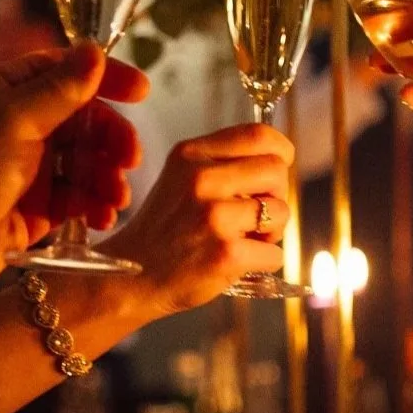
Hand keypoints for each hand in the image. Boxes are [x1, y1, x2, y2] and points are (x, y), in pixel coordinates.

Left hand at [0, 44, 147, 296]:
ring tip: (115, 198)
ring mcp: (28, 167)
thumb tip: (93, 51)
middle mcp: (18, 125)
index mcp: (5, 91)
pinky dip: (95, 205)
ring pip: (86, 161)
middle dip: (112, 138)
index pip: (66, 71)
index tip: (141, 92)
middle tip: (130, 159)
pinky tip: (103, 216)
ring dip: (107, 176)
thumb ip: (60, 88)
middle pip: (84, 120)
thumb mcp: (14, 120)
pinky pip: (78, 198)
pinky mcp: (36, 208)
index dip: (106, 79)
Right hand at [101, 124, 293, 315]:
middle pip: (276, 170)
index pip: (258, 135)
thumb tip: (277, 160)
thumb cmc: (164, 231)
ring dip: (272, 231)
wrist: (131, 278)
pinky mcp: (226, 254)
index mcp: (191, 155)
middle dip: (277, 194)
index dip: (280, 152)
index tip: (279, 166)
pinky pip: (275, 253)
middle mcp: (202, 179)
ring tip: (245, 239)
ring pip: (281, 211)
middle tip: (257, 214)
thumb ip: (220, 164)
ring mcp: (215, 217)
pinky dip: (264, 261)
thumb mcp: (179, 179)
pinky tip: (238, 262)